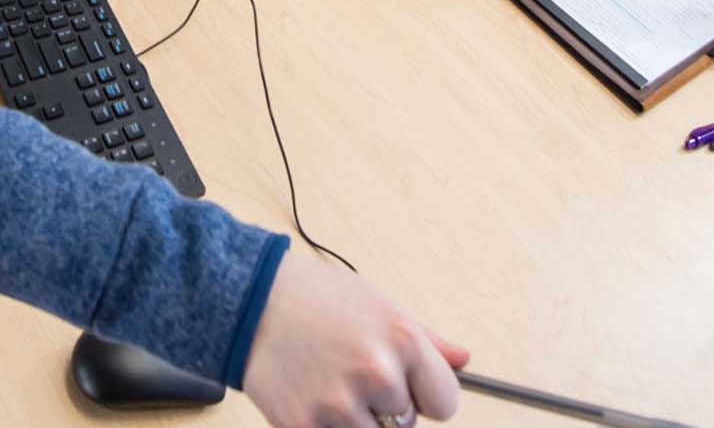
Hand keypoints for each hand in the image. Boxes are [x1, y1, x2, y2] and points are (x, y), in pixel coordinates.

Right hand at [241, 252, 465, 427]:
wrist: (251, 302)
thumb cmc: (316, 298)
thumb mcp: (378, 305)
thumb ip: (426, 341)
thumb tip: (462, 360)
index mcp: (402, 340)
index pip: (445, 403)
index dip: (425, 396)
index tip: (408, 387)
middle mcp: (377, 373)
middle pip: (406, 424)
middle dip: (385, 407)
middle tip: (354, 374)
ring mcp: (341, 405)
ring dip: (356, 420)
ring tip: (332, 383)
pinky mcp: (306, 426)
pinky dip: (326, 426)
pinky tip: (312, 396)